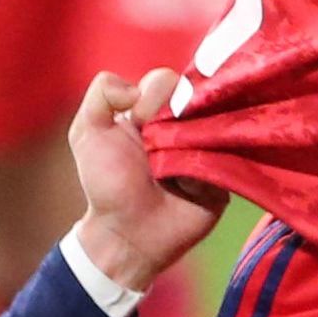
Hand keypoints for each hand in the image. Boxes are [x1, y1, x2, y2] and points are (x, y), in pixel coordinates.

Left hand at [66, 68, 223, 293]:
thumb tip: (138, 87)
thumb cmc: (106, 184)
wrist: (126, 234)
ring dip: (195, 140)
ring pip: (218, 122)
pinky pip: (230, 157)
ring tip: (174, 164)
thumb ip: (101, 93)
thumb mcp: (87, 132)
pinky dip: (209, 165)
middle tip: (159, 144)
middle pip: (197, 96)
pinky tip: (189, 182)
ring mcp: (208, 148)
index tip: (140, 120)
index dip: (156, 96)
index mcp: (153, 110)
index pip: (167, 81)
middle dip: (178, 116)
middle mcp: (184, 124)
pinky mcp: (225, 174)